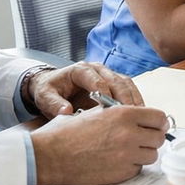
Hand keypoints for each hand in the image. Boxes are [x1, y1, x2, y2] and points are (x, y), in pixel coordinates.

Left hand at [26, 62, 142, 119]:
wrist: (52, 87)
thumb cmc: (49, 90)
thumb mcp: (45, 96)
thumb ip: (54, 104)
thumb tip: (66, 111)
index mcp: (81, 70)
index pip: (98, 80)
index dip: (106, 95)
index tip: (110, 110)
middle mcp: (97, 69)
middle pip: (117, 81)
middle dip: (125, 98)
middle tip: (131, 114)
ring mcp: (107, 75)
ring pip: (126, 83)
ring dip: (134, 99)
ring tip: (139, 115)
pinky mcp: (114, 83)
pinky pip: (128, 89)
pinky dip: (134, 101)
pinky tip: (138, 114)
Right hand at [31, 104, 168, 184]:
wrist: (49, 155)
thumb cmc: (67, 132)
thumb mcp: (96, 112)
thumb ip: (121, 113)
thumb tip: (140, 117)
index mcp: (124, 113)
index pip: (159, 117)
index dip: (157, 122)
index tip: (153, 126)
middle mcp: (129, 133)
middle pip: (159, 138)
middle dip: (151, 139)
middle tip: (140, 140)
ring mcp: (126, 155)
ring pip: (151, 155)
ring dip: (142, 154)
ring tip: (126, 151)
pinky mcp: (121, 173)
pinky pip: (137, 169)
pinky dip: (131, 166)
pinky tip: (115, 162)